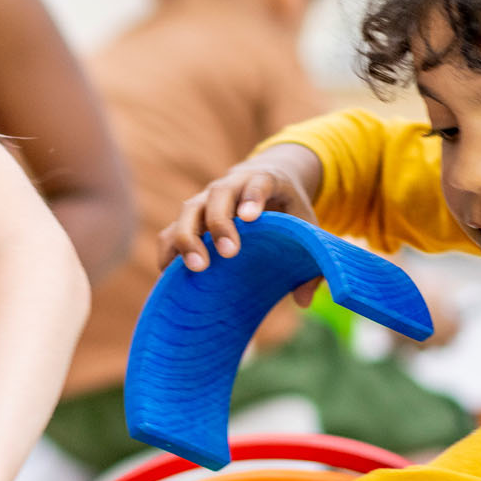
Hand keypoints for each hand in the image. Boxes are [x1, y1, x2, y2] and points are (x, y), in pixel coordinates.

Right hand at [158, 144, 322, 284]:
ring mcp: (205, 202)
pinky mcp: (189, 220)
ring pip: (188, 212)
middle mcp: (229, 186)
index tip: (250, 217)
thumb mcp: (306, 223)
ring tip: (198, 268)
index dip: (252, 196)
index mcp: (263, 179)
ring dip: (189, 238)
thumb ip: (312, 258)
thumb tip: (304, 301)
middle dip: (220, 223)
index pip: (257, 182)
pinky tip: (170, 276)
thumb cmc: (286, 207)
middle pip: (217, 195)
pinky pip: (169, 232)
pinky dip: (168, 252)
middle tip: (229, 253)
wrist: (263, 181)